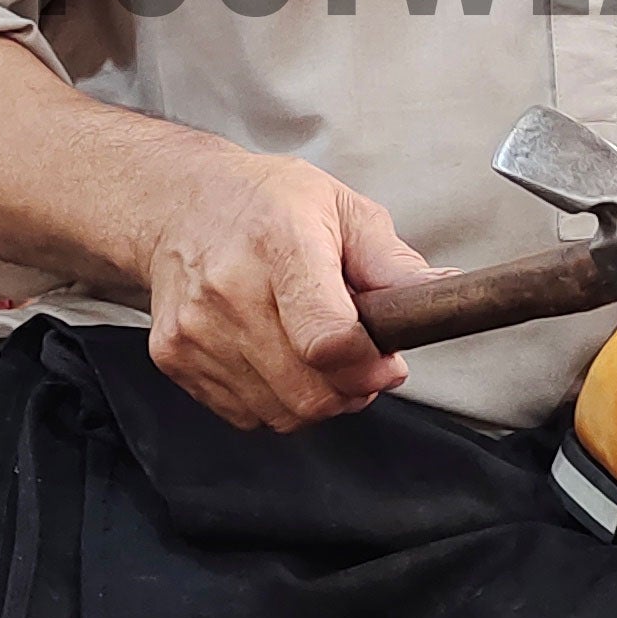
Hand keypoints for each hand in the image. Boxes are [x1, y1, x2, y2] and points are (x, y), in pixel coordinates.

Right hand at [141, 151, 433, 431]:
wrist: (179, 203)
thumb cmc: (266, 203)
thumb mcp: (341, 208)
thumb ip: (392, 262)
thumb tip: (442, 295)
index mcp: (280, 244)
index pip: (328, 340)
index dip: (369, 368)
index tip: (387, 363)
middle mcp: (230, 289)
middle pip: (308, 393)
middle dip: (350, 390)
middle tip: (359, 360)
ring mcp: (196, 330)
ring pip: (280, 414)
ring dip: (313, 399)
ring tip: (313, 353)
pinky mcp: (174, 357)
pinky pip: (246, 414)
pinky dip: (273, 399)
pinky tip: (274, 356)